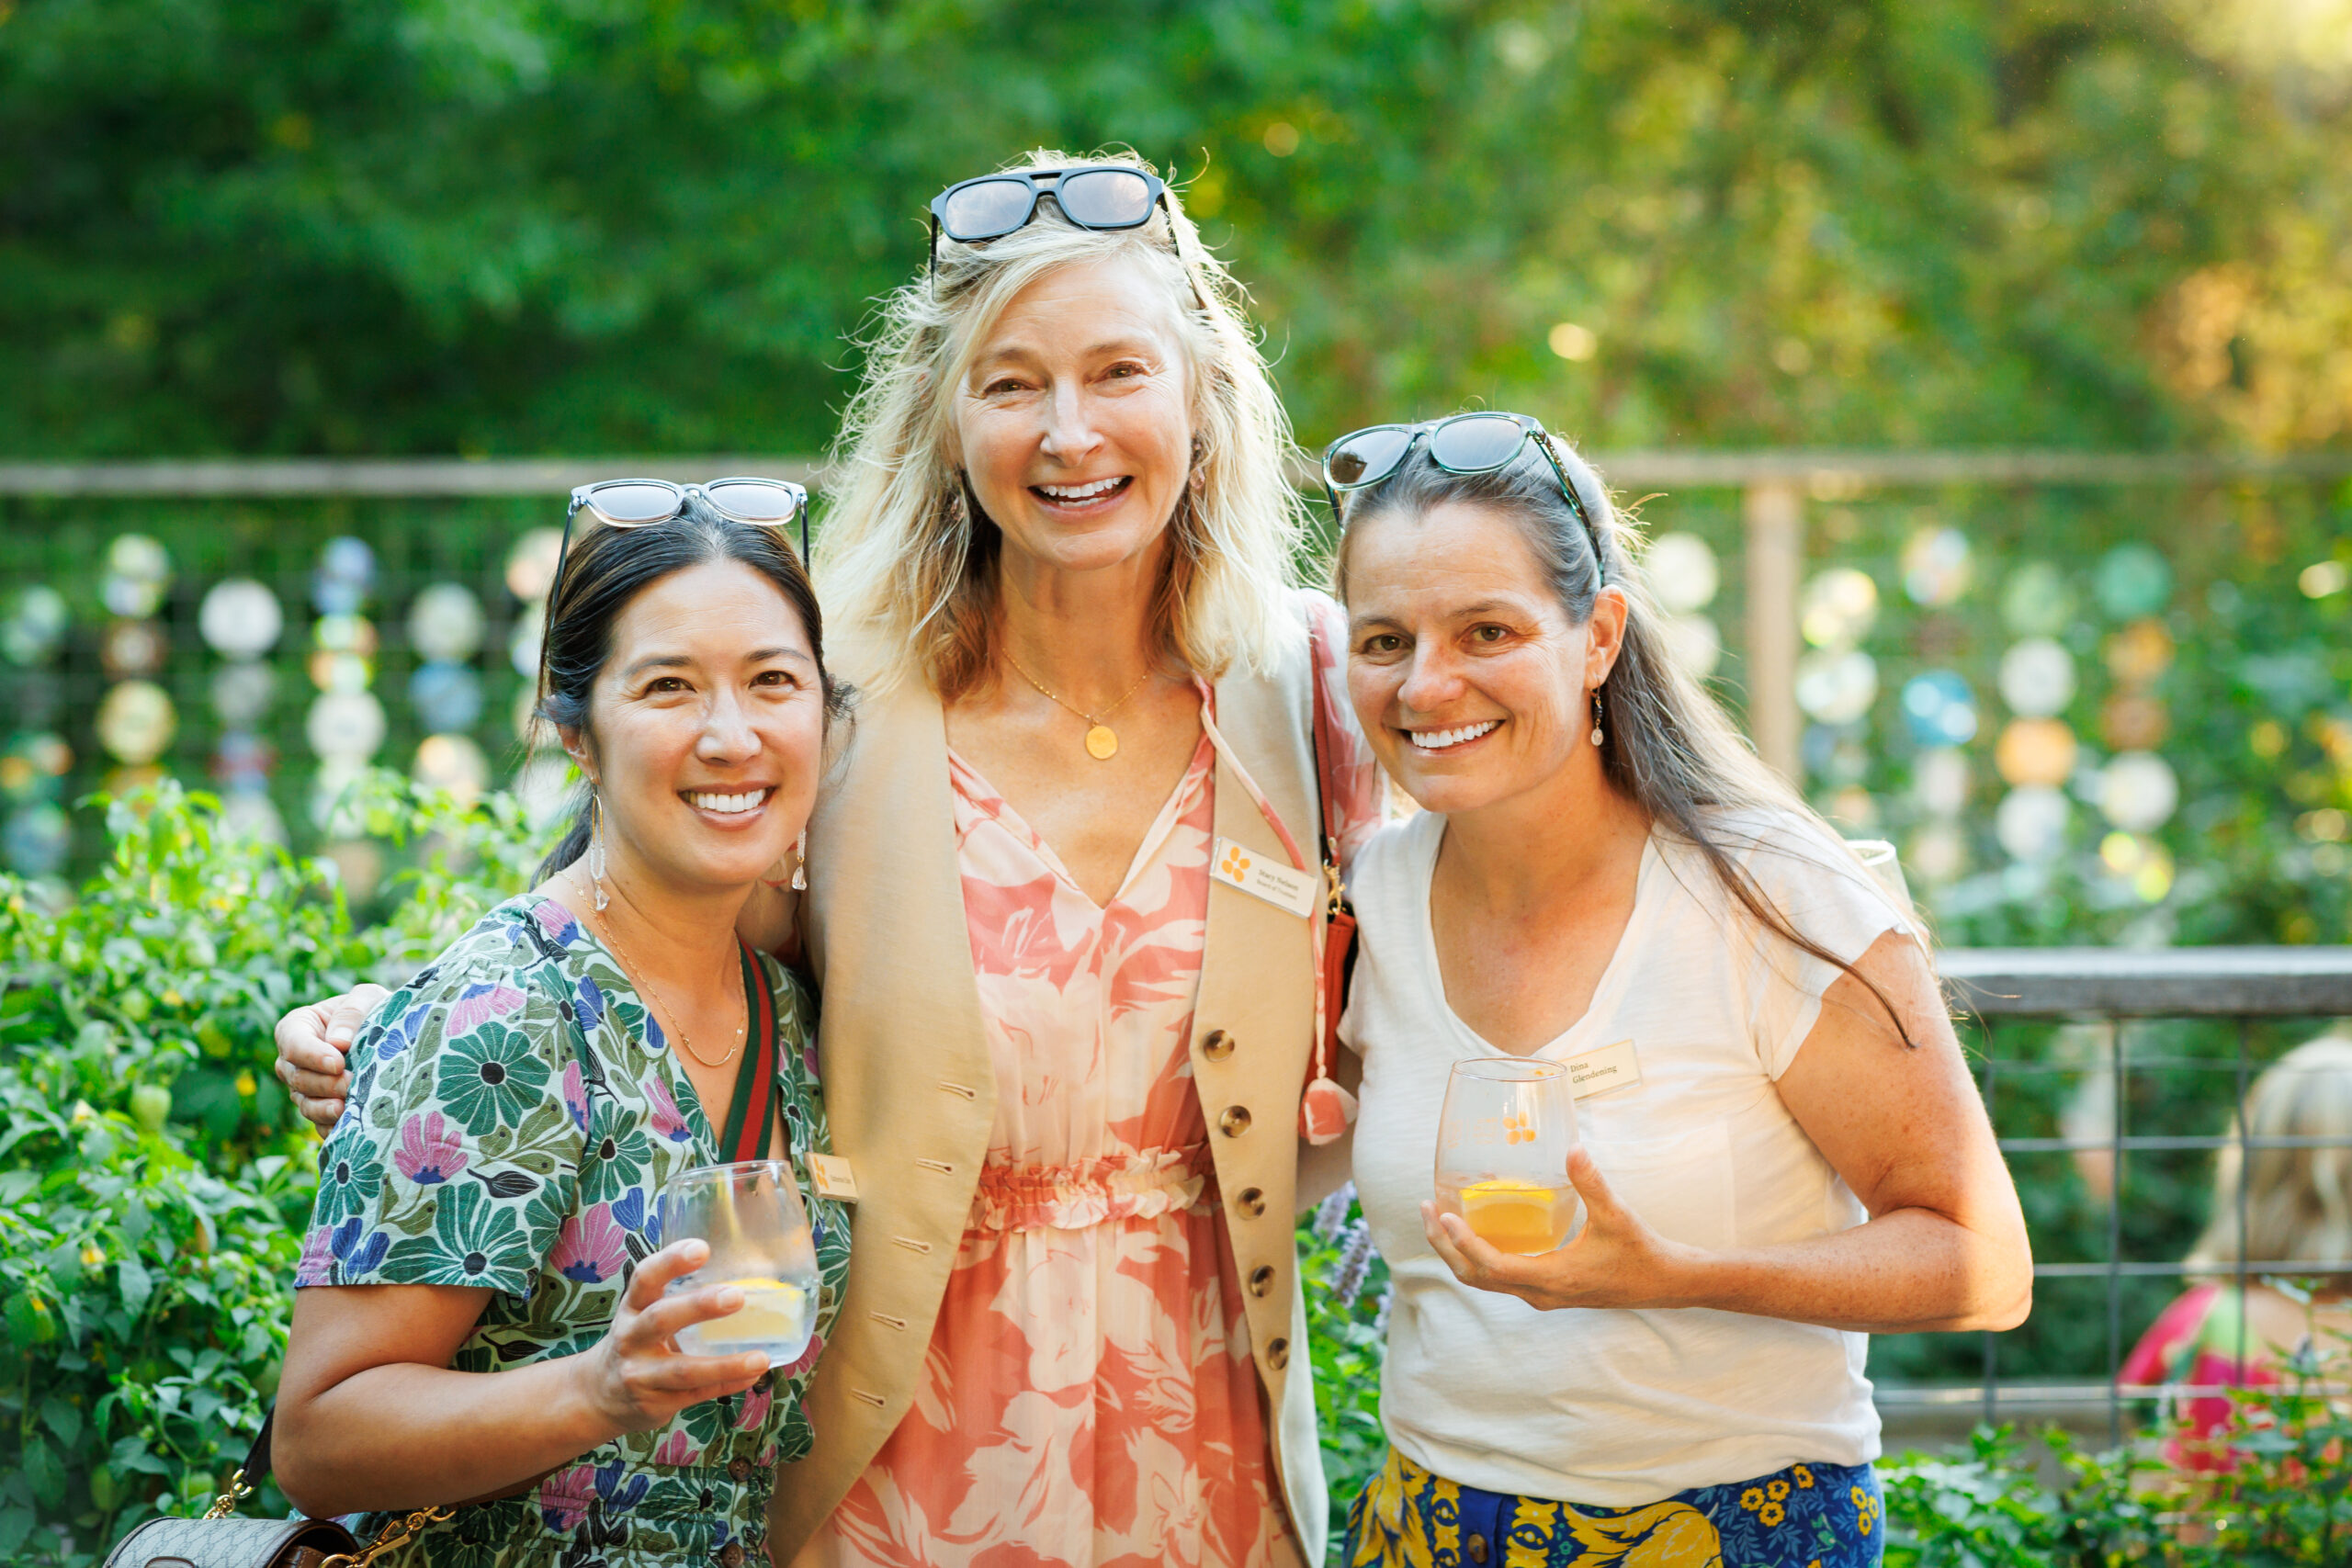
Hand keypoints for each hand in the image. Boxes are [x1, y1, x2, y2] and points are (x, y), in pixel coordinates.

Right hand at [274, 985, 385, 1129]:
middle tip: (352, 1084)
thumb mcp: (366, 998)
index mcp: (297, 1028)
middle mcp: (294, 1061)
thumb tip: (338, 1042)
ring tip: (345, 1109)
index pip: (293, 1043)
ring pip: (305, 1103)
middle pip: (298, 1078)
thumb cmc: (373, 1009)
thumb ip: (351, 1013)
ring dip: (324, 1109)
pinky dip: (332, 1127)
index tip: (338, 1062)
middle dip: (324, 1084)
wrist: (392, 1034)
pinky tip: (348, 1126)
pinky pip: (320, 1124)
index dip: (312, 1056)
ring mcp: (305, 1088)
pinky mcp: (322, 1109)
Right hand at [579, 1240, 768, 1432]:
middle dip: (698, 1307)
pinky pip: (695, 1394)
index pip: (645, 1278)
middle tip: (737, 1296)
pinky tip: (751, 1376)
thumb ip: (677, 1296)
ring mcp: (641, 1374)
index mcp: (632, 1308)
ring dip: (724, 1364)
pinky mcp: (655, 1403)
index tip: (701, 1248)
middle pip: (661, 1319)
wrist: (600, 1396)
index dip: (671, 1262)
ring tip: (759, 1358)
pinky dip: (726, 1384)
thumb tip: (744, 1272)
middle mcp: (631, 1339)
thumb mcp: (642, 1314)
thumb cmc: (637, 1341)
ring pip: (683, 1369)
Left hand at [1421, 1148, 1696, 1312]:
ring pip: (1484, 1281)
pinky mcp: (1545, 1289)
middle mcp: (1539, 1293)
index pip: (1492, 1266)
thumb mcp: (1616, 1215)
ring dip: (1457, 1252)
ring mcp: (1540, 1295)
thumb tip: (1572, 1147)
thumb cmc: (1640, 1251)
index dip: (1464, 1243)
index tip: (1441, 1215)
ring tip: (1438, 1216)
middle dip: (1444, 1247)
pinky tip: (1476, 1226)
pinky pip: (1499, 1277)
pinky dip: (1477, 1255)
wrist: (1664, 1283)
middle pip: (1475, 1277)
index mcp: (1552, 1279)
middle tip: (1426, 1209)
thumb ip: (1591, 1183)